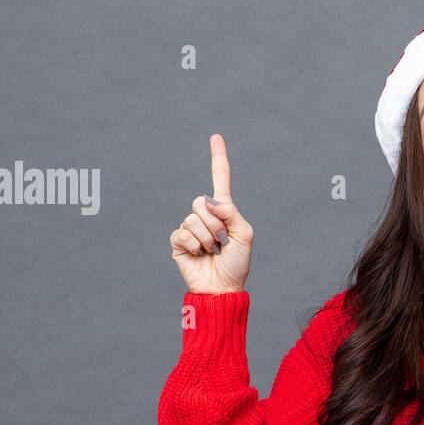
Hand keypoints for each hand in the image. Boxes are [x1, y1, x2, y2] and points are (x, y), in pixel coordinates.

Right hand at [169, 133, 254, 293]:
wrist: (223, 288)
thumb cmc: (238, 263)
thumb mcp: (245, 235)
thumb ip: (232, 213)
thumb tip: (209, 201)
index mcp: (224, 211)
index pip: (220, 179)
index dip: (218, 158)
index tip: (216, 136)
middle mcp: (205, 216)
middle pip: (201, 201)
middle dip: (216, 224)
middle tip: (222, 242)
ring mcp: (190, 228)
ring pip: (193, 219)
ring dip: (207, 238)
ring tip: (213, 251)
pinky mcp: (178, 242)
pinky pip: (183, 233)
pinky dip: (194, 246)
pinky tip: (199, 255)